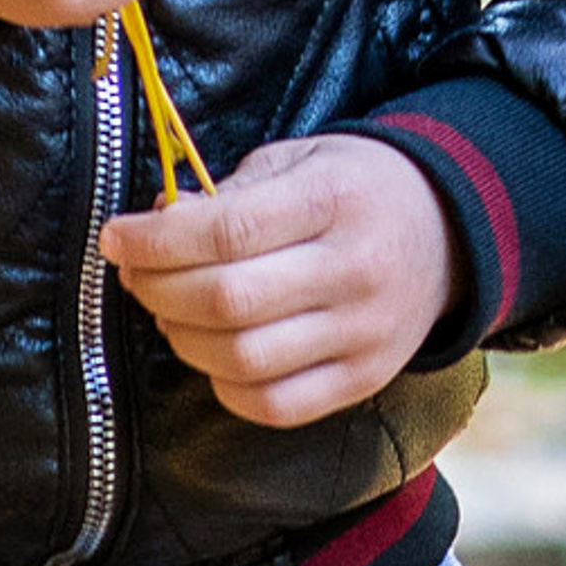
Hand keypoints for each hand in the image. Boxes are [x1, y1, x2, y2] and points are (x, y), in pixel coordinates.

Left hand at [101, 135, 459, 425]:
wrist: (449, 230)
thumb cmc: (355, 187)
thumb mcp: (301, 159)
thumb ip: (230, 193)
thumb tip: (156, 227)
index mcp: (334, 200)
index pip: (228, 232)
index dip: (157, 241)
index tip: (116, 238)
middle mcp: (354, 270)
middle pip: (228, 301)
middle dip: (159, 290)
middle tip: (136, 274)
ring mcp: (363, 333)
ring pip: (244, 360)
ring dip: (183, 339)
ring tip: (172, 312)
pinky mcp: (364, 379)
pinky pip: (275, 406)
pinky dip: (226, 385)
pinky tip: (214, 353)